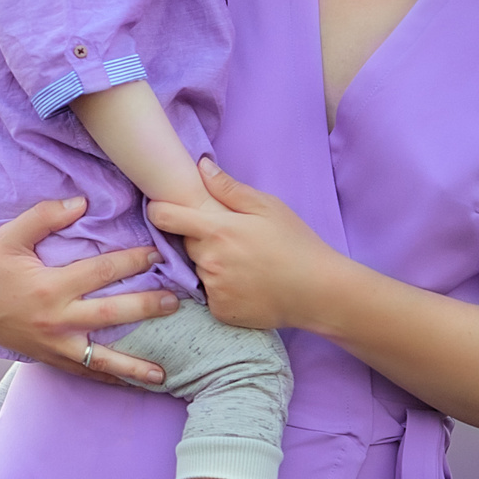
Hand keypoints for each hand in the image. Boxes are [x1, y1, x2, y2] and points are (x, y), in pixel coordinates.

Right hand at [0, 196, 177, 382]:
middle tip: (176, 303)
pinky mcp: (45, 356)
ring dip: (133, 367)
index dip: (132, 262)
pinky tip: (129, 385)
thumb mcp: (10, 234)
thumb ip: (46, 216)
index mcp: (49, 286)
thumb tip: (83, 202)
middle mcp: (54, 319)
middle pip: (112, 315)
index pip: (101, 272)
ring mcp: (51, 343)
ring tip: (164, 374)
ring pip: (100, 358)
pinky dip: (106, 379)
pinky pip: (81, 371)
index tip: (157, 255)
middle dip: (147, 308)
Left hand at [147, 159, 342, 331]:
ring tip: (243, 265)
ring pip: (198, 270)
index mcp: (217, 230)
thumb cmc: (295, 243)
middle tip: (230, 241)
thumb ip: (229, 188)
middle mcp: (209, 260)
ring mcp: (213, 288)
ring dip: (211, 266)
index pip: (165, 218)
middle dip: (199, 240)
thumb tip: (201, 166)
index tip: (164, 211)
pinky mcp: (219, 311)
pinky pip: (209, 295)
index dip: (160, 211)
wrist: (319, 291)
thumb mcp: (268, 207)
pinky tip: (246, 286)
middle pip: (185, 245)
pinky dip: (221, 290)